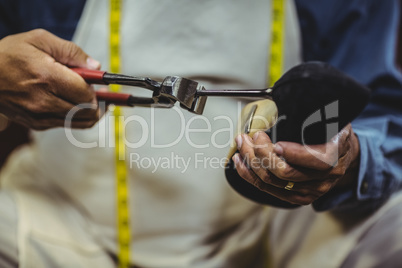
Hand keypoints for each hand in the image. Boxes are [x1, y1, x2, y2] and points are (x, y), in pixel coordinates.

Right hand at [0, 29, 101, 129]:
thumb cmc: (10, 54)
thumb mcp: (40, 40)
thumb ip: (72, 52)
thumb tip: (96, 67)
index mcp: (47, 77)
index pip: (86, 94)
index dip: (98, 91)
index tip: (102, 87)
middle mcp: (43, 100)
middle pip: (86, 111)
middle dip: (98, 104)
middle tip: (100, 95)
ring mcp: (38, 115)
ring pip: (79, 122)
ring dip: (90, 113)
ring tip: (91, 100)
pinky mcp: (35, 124)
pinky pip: (66, 124)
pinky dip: (75, 117)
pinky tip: (73, 105)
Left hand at [232, 124, 359, 204]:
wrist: (343, 157)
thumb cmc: (333, 133)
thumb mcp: (333, 119)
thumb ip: (316, 114)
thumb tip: (294, 99)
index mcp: (334, 158)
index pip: (315, 161)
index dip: (293, 153)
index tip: (275, 142)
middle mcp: (323, 180)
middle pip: (285, 173)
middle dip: (262, 152)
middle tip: (251, 136)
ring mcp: (308, 192)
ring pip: (271, 180)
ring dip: (250, 160)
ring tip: (242, 142)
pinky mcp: (295, 197)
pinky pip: (266, 188)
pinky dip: (249, 174)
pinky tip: (240, 160)